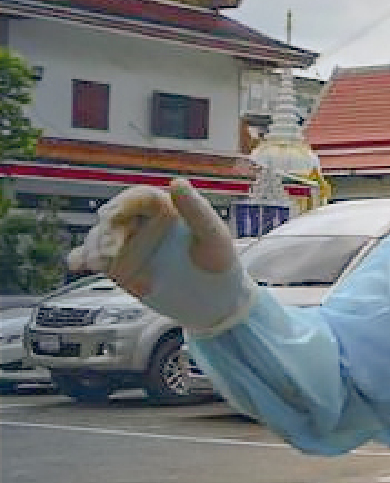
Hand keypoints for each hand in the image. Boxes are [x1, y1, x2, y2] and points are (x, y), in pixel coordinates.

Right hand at [68, 179, 255, 335]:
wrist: (215, 301)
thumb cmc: (220, 263)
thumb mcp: (213, 237)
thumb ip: (196, 211)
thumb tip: (176, 182)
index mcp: (166, 209)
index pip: (138, 198)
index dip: (123, 204)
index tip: (112, 216)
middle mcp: (144, 223)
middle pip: (114, 218)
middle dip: (107, 232)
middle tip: (109, 254)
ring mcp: (129, 243)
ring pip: (99, 237)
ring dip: (94, 247)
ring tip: (100, 264)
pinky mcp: (119, 264)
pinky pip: (92, 257)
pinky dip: (81, 258)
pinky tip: (76, 264)